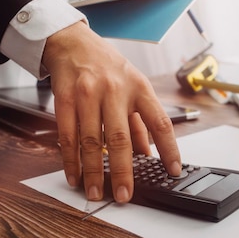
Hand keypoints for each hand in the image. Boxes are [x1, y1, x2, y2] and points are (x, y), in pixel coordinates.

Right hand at [42, 21, 181, 202]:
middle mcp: (116, 90)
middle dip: (123, 171)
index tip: (173, 172)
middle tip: (124, 195)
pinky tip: (75, 176)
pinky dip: (70, 161)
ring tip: (96, 193)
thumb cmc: (107, 66)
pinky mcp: (65, 98)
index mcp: (140, 88)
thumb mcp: (133, 86)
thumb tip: (148, 155)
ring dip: (93, 172)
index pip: (160, 122)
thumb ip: (140, 122)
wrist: (73, 43)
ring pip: (91, 141)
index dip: (170, 149)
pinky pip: (68, 136)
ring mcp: (88, 94)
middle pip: (121, 138)